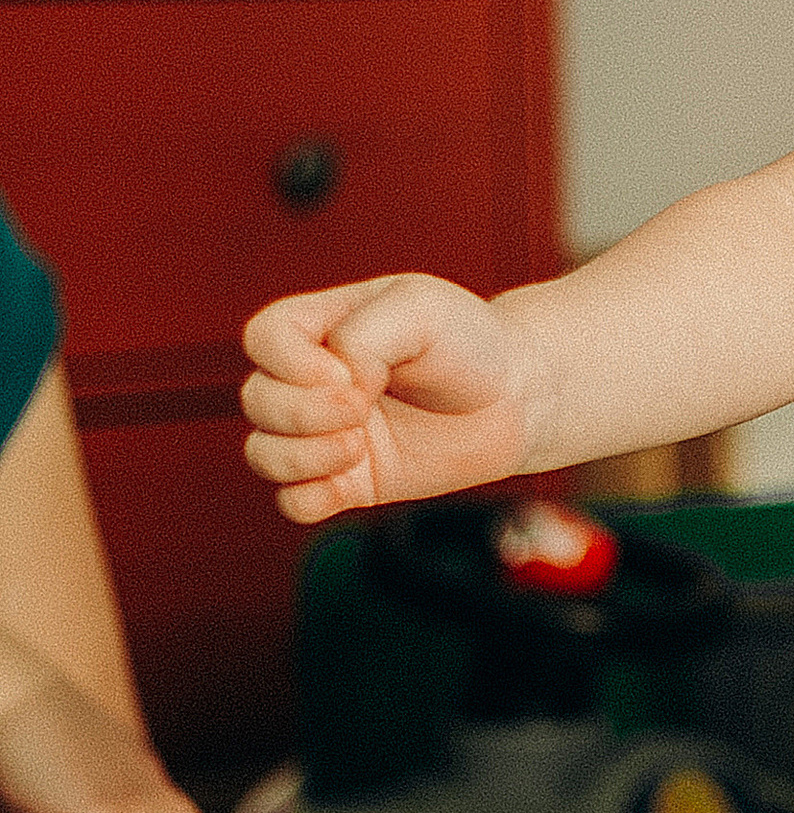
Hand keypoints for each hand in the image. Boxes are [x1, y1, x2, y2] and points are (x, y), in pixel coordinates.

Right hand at [242, 272, 532, 522]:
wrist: (516, 398)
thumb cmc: (468, 342)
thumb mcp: (420, 310)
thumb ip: (364, 336)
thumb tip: (335, 386)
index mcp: (320, 327)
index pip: (262, 339)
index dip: (290, 363)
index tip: (350, 373)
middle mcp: (312, 382)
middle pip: (257, 401)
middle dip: (303, 413)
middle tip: (363, 410)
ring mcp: (327, 434)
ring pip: (263, 454)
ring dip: (302, 457)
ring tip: (359, 447)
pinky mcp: (350, 482)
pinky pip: (294, 503)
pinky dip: (307, 499)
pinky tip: (349, 482)